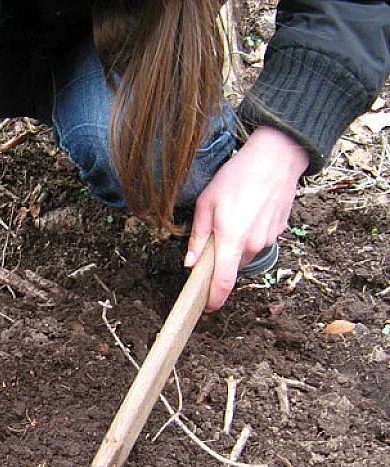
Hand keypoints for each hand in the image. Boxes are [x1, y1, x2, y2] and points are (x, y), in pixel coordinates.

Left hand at [185, 126, 308, 309]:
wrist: (277, 158)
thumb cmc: (238, 176)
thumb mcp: (206, 204)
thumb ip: (198, 237)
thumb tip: (190, 263)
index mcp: (232, 240)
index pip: (223, 282)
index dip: (214, 299)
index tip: (206, 307)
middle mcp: (253, 245)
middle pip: (232, 267)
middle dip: (220, 260)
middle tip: (213, 236)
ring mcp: (268, 239)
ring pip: (245, 254)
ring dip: (235, 246)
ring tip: (232, 216)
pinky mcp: (278, 232)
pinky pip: (258, 242)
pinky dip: (248, 235)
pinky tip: (247, 212)